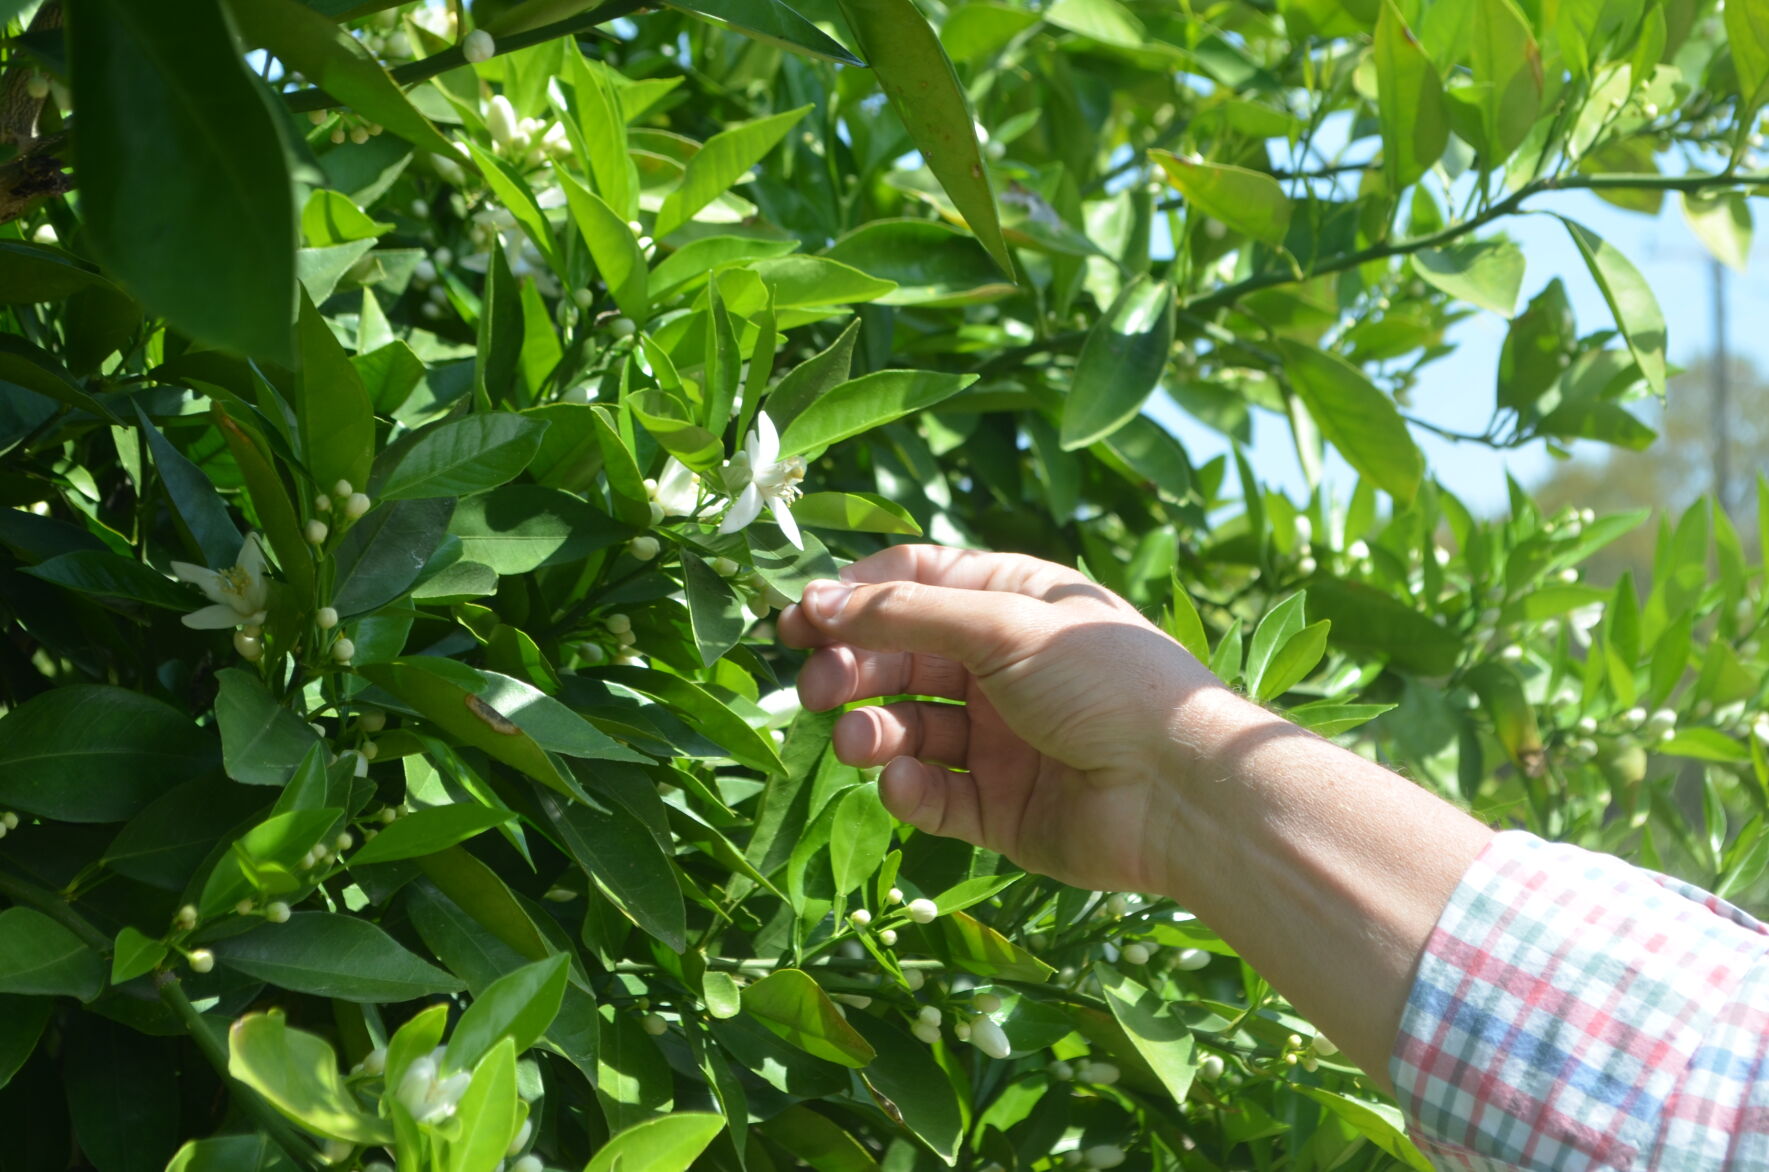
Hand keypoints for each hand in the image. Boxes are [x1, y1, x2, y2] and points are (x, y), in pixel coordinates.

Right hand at [777, 545, 1240, 894]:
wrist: (1180, 792)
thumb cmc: (1105, 683)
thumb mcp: (1004, 624)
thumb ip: (905, 613)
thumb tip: (814, 600)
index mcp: (1014, 603)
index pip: (915, 583)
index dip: (853, 597)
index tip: (796, 620)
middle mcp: (1003, 667)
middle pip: (900, 657)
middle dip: (853, 667)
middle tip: (817, 687)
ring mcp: (999, 740)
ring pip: (907, 728)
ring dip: (871, 730)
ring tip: (858, 740)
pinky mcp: (999, 808)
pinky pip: (932, 795)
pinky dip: (907, 789)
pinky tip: (901, 782)